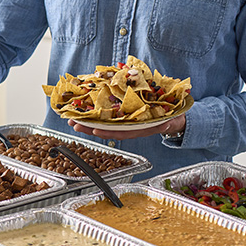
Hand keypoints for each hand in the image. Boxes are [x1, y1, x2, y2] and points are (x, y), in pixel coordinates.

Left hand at [69, 115, 185, 140]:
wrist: (173, 117)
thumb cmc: (171, 116)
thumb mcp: (171, 118)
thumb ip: (167, 122)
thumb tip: (167, 124)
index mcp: (140, 128)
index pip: (121, 131)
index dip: (108, 131)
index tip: (95, 130)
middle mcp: (129, 127)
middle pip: (107, 129)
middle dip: (89, 127)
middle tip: (74, 123)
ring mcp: (124, 122)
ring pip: (103, 124)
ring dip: (87, 122)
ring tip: (72, 119)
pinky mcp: (122, 116)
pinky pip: (105, 117)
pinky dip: (94, 115)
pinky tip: (82, 113)